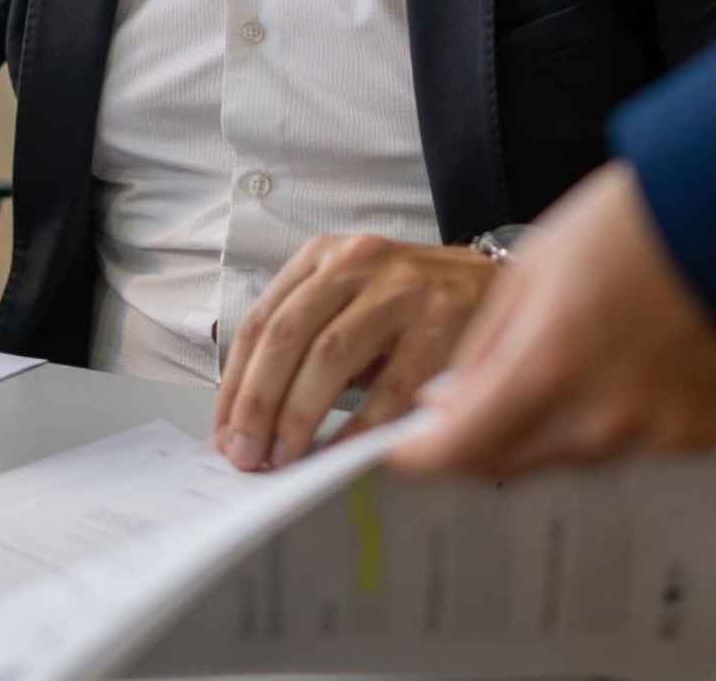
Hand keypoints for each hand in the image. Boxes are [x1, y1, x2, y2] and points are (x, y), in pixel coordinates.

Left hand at [214, 234, 496, 471]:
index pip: (261, 320)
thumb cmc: (407, 305)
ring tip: (283, 458)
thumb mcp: (349, 300)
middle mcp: (356, 262)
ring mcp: (400, 289)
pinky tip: (340, 456)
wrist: (490, 284)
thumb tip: (253, 421)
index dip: (236, 383)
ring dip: (298, 415)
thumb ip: (305, 342)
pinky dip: (358, 429)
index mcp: (323, 256)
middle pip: (286, 334)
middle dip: (257, 402)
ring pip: (329, 355)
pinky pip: (389, 387)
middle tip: (245, 455)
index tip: (224, 433)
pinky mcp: (441, 322)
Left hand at [387, 162, 715, 481]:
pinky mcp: (691, 438)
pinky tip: (597, 380)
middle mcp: (599, 415)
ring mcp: (650, 434)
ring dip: (531, 435)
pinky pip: (621, 453)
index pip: (461, 447)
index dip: (421, 456)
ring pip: (561, 462)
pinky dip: (593, 428)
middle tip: (454, 418)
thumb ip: (482, 349)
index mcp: (546, 365)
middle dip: (471, 445)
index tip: (401, 452)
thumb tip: (443, 406)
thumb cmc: (620, 231)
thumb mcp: (527, 275)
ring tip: (534, 379)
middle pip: (506, 464)